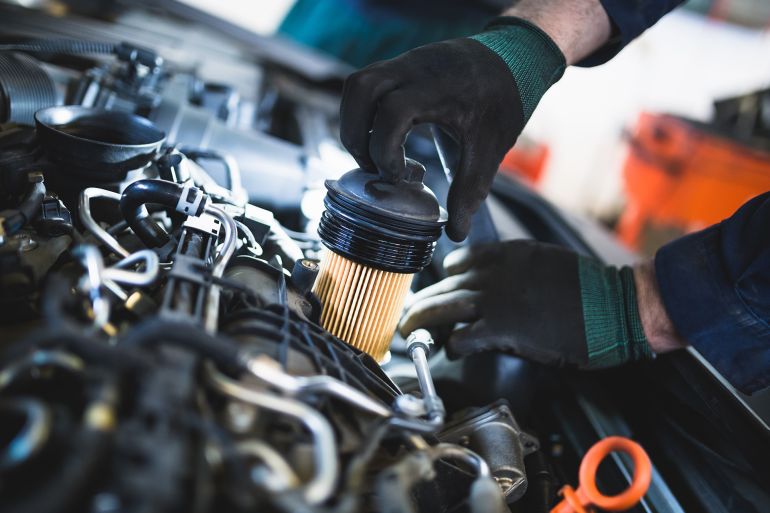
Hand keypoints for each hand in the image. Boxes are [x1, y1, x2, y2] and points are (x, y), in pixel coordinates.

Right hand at [339, 19, 565, 240]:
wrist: (515, 58)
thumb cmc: (503, 102)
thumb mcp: (490, 149)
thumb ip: (470, 191)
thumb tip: (455, 233)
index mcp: (440, 88)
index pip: (393, 112)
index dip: (385, 148)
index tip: (399, 176)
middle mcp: (416, 68)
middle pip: (361, 90)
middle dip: (356, 135)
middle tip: (373, 167)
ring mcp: (405, 62)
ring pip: (357, 85)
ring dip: (353, 122)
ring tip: (371, 153)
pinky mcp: (400, 65)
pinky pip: (366, 84)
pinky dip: (363, 112)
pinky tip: (382, 136)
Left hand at [399, 240, 656, 368]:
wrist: (617, 306)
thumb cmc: (591, 290)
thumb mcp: (548, 263)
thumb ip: (517, 270)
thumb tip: (499, 286)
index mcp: (506, 254)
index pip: (458, 262)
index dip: (444, 280)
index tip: (437, 291)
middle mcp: (494, 273)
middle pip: (443, 286)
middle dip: (422, 302)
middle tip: (409, 316)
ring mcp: (496, 300)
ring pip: (442, 307)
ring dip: (421, 321)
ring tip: (409, 332)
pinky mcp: (502, 329)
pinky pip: (462, 337)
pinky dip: (452, 345)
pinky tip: (450, 350)